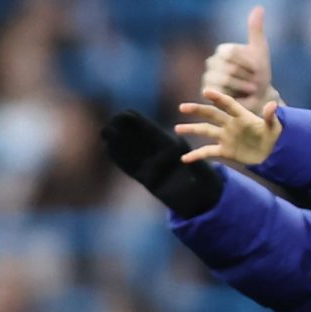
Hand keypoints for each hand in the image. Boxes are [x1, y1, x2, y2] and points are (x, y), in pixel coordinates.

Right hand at [102, 110, 222, 217]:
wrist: (200, 198)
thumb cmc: (205, 181)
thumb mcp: (201, 171)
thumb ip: (192, 164)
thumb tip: (182, 157)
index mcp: (172, 147)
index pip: (152, 132)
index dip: (140, 123)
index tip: (128, 114)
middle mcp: (159, 155)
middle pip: (139, 139)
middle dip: (125, 130)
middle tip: (111, 120)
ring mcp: (151, 165)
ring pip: (131, 151)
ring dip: (118, 142)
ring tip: (105, 132)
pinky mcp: (145, 178)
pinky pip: (130, 166)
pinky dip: (120, 158)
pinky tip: (109, 149)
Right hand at [177, 86, 282, 166]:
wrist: (273, 154)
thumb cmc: (274, 137)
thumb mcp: (274, 127)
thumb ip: (270, 116)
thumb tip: (273, 104)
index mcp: (242, 116)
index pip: (228, 104)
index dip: (218, 98)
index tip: (206, 92)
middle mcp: (230, 124)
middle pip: (211, 114)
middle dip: (197, 110)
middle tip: (182, 107)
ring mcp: (226, 137)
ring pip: (205, 130)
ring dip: (191, 129)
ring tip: (177, 129)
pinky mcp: (225, 150)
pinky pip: (207, 151)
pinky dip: (196, 155)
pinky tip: (184, 158)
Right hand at [202, 5, 273, 108]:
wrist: (258, 97)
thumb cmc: (259, 74)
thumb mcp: (260, 51)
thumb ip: (256, 30)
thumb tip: (258, 7)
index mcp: (224, 50)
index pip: (232, 52)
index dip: (249, 62)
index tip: (258, 69)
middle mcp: (213, 61)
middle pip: (229, 67)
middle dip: (247, 76)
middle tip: (255, 82)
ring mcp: (209, 76)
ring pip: (225, 78)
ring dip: (243, 85)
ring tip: (251, 89)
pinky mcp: (208, 92)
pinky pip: (221, 91)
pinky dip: (236, 94)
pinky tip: (242, 96)